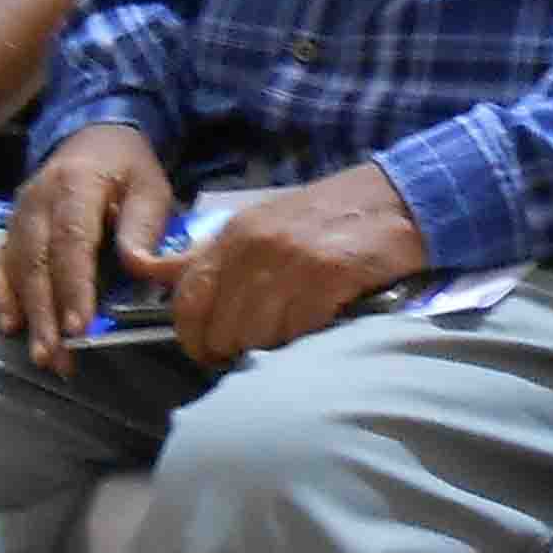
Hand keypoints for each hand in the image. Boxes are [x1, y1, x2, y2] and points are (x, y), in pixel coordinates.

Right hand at [0, 124, 178, 368]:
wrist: (93, 136)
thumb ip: (143, 225)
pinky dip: (2, 297)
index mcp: (75, 183)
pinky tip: (11, 326)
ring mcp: (18, 216)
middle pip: (37, 262)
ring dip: (28, 315)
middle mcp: (37, 200)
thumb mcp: (150, 186)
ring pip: (16, 269)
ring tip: (43, 356)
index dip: (73, 286)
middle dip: (46, 314)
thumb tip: (137, 266)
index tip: (79, 327)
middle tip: (58, 358)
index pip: (71, 240)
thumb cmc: (127, 168)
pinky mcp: (11, 230)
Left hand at [166, 162, 428, 366]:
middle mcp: (256, 246)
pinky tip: (317, 329)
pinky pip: (299, 331)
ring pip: (258, 336)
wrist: (400, 198)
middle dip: (233, 351)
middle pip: (222, 327)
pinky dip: (305, 340)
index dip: (193, 338)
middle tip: (254, 355)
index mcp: (234, 234)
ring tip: (289, 339)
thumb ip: (211, 253)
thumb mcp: (262, 223)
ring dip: (271, 349)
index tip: (208, 355)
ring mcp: (292, 261)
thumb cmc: (327, 217)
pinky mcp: (328, 276)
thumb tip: (152, 271)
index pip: (188, 299)